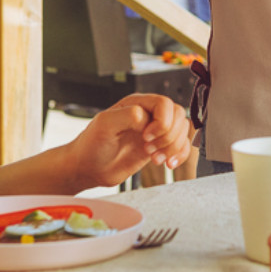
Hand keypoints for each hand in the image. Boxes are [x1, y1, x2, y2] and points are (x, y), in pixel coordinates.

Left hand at [64, 93, 192, 189]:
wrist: (88, 168)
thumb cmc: (91, 145)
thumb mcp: (104, 124)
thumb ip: (127, 115)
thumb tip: (146, 117)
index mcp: (136, 104)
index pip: (164, 104)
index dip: (161, 122)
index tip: (146, 136)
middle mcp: (148, 115)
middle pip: (178, 116)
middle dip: (168, 136)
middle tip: (149, 149)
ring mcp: (154, 132)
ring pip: (182, 130)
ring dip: (174, 147)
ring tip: (155, 158)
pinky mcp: (158, 147)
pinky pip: (181, 146)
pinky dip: (180, 155)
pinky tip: (168, 164)